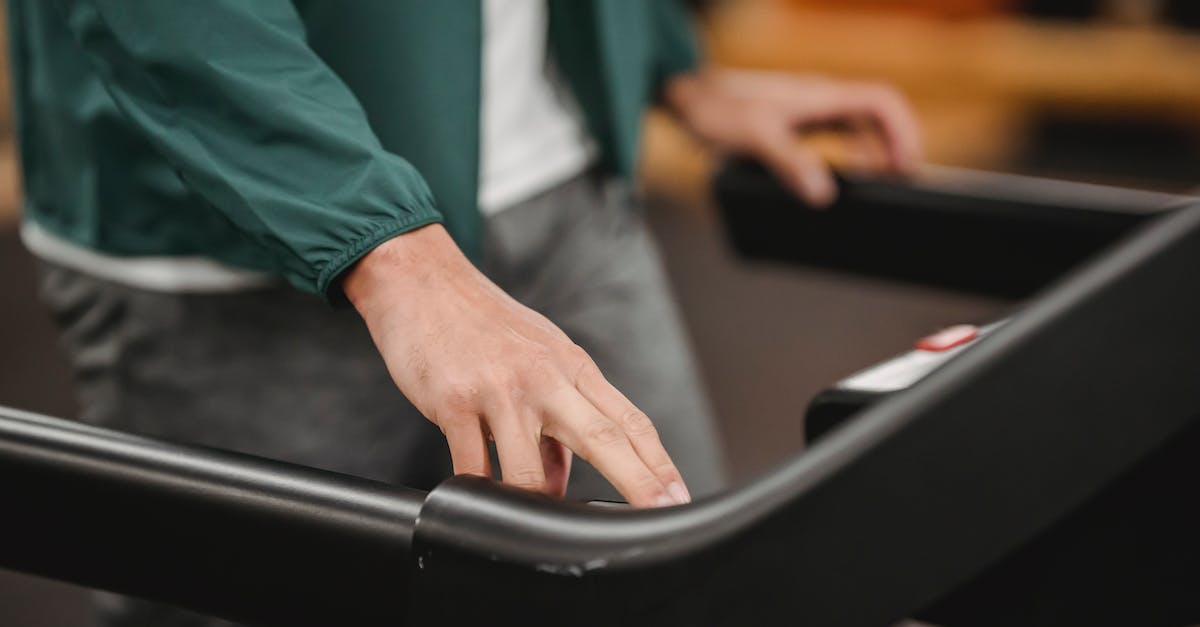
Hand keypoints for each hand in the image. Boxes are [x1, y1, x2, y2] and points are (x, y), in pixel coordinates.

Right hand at [343, 224, 690, 507]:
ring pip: (529, 473)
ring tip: (530, 518)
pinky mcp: (454, 401)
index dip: (657, 463)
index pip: (629, 420)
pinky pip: (472, 469)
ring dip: (535, 506)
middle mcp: (545, 376)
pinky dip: (477, 492)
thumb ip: (553, 425)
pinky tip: (475, 495)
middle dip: (638, 483)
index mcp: (572, 367)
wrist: (419, 278)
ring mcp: (500, 388)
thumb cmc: (481, 324)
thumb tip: (562, 487)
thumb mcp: (534, 361)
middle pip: (604, 439)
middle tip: (661, 515)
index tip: (677, 498)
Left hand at [664, 69, 922, 206]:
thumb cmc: (715, 110)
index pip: (882, 101)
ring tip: (882, 186)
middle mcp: (819, 98)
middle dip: (896, 146)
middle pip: (877, 115)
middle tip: (903, 184)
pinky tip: (842, 180)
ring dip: (875, 152)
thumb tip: (824, 195)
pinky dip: (849, 156)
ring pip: (858, 126)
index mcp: (819, 96)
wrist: (684, 96)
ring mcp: (808, 108)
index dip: (904, 132)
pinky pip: (836, 135)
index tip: (908, 168)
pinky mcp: (794, 120)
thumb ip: (790, 164)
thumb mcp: (753, 138)